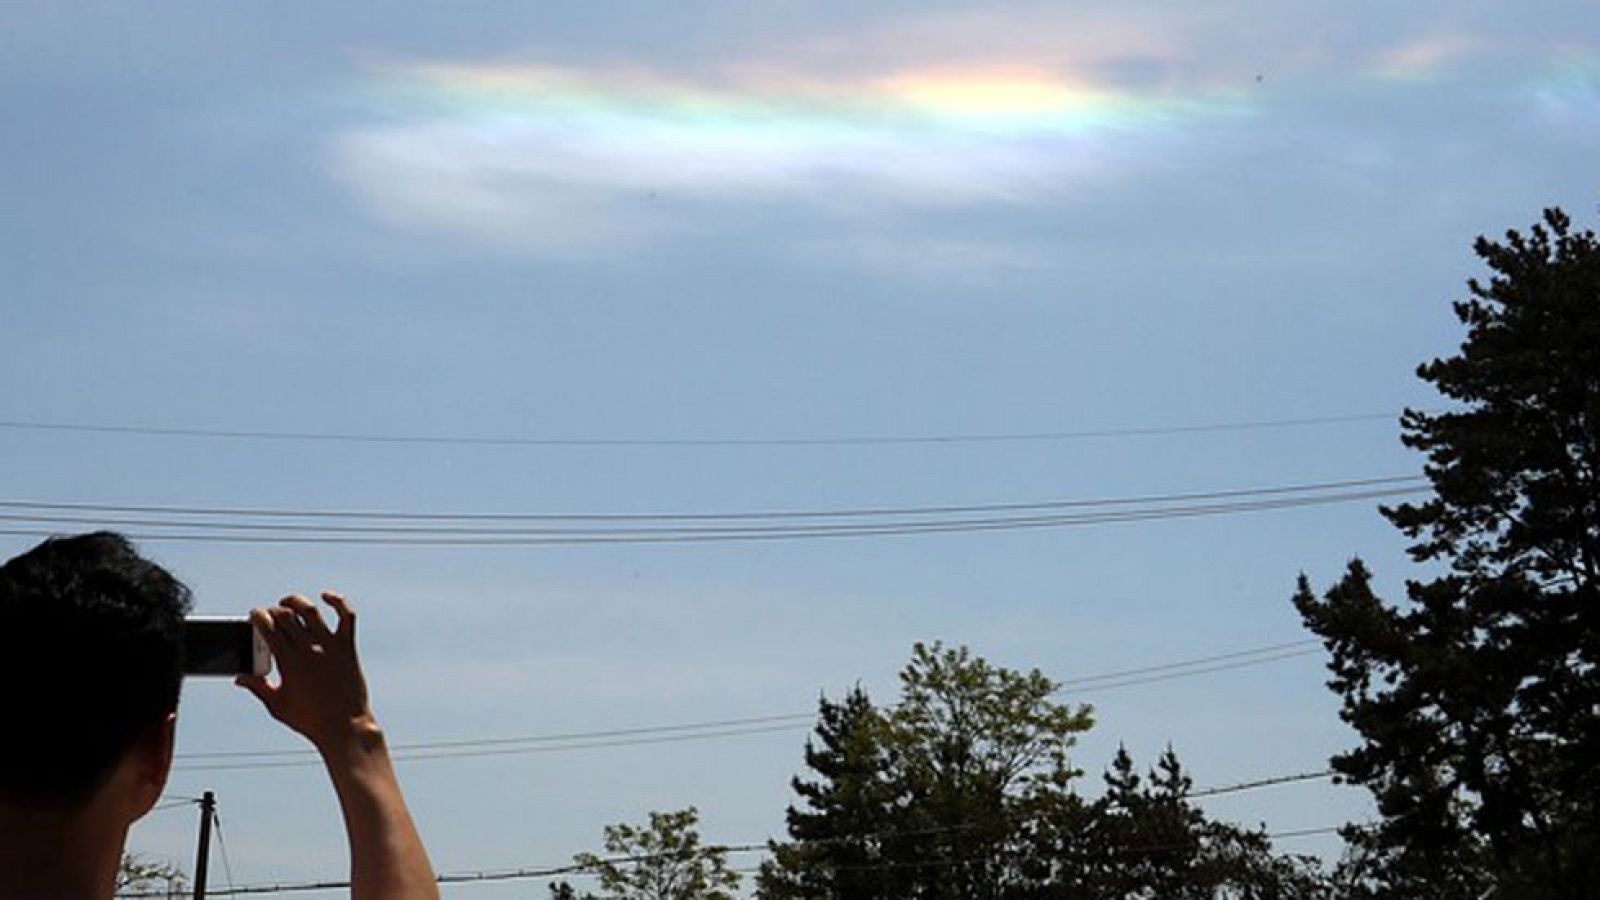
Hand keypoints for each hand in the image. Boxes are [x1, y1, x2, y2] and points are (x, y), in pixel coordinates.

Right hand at [237, 592, 376, 754]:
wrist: (344, 725)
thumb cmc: (309, 719)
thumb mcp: (277, 705)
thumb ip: (258, 687)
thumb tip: (240, 677)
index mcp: (288, 662)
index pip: (268, 628)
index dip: (258, 616)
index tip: (255, 615)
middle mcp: (309, 649)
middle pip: (286, 617)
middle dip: (274, 611)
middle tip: (271, 615)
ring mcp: (330, 646)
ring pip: (311, 611)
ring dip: (296, 602)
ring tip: (288, 603)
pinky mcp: (348, 647)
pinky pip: (346, 616)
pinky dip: (338, 602)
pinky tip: (327, 597)